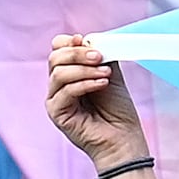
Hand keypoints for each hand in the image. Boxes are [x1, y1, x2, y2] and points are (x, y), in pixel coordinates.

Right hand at [48, 32, 146, 166]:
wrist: (123, 139)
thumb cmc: (118, 111)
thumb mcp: (110, 75)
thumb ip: (100, 56)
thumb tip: (90, 39)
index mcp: (69, 74)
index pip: (57, 50)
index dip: (69, 43)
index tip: (86, 41)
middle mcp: (58, 86)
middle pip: (55, 58)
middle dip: (78, 54)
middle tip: (100, 57)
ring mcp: (55, 100)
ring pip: (58, 73)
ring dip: (84, 70)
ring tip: (105, 74)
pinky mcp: (56, 113)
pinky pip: (65, 92)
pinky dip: (84, 84)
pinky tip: (101, 85)